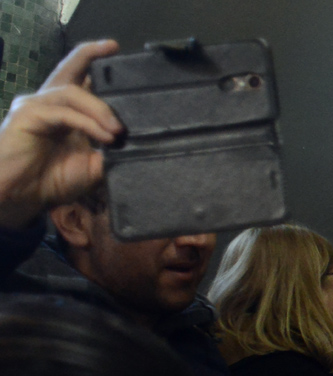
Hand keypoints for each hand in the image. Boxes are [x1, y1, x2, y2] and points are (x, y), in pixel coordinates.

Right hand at [0, 39, 121, 229]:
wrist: (21, 196)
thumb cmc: (53, 179)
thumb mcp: (92, 166)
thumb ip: (110, 152)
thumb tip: (136, 144)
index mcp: (67, 111)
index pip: (82, 80)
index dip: (96, 63)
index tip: (117, 51)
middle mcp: (51, 102)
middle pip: (69, 68)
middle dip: (91, 54)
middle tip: (114, 47)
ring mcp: (37, 105)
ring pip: (73, 93)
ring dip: (101, 109)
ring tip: (118, 130)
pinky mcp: (28, 115)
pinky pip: (64, 112)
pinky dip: (87, 123)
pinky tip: (104, 135)